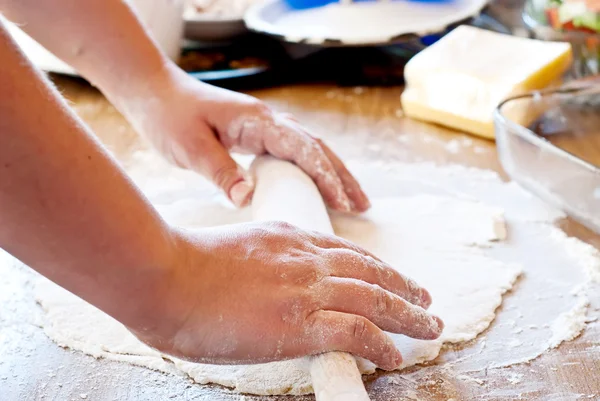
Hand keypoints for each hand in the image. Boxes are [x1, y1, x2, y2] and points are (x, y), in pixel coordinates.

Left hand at [120, 64, 369, 212]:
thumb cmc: (169, 115)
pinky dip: (314, 170)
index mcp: (257, 121)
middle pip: (317, 148)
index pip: (302, 148)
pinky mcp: (257, 136)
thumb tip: (248, 200)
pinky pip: (295, 154)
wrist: (154, 92)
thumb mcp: (189, 146)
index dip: (325, 175)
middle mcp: (268, 121)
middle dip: (342, 176)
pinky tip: (319, 186)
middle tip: (363, 205)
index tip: (342, 201)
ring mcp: (265, 127)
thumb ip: (219, 171)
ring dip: (334, 173)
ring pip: (310, 150)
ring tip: (355, 200)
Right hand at [130, 222, 442, 368]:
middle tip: (425, 298)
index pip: (345, 251)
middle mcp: (306, 259)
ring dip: (407, 314)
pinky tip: (395, 355)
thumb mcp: (233, 250)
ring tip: (429, 325)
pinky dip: (382, 344)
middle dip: (402, 286)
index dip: (375, 266)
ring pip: (375, 299)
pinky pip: (358, 333)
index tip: (391, 276)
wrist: (165, 274)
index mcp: (288, 238)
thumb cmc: (181, 267)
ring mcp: (306, 289)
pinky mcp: (301, 323)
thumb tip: (268, 285)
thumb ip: (260, 262)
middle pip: (370, 271)